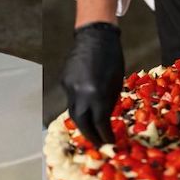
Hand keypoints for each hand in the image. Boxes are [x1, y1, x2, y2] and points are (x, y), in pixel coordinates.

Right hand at [61, 22, 124, 147]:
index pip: (100, 124)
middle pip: (81, 123)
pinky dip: (78, 103)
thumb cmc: (112, 59)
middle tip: (97, 143)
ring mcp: (69, 86)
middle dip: (90, 135)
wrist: (95, 36)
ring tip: (91, 130)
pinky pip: (70, 97)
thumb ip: (108, 103)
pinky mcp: (63, 80)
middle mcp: (81, 93)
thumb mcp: (116, 84)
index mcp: (98, 95)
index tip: (110, 143)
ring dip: (82, 122)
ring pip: (73, 111)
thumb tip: (103, 120)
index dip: (105, 136)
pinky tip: (85, 104)